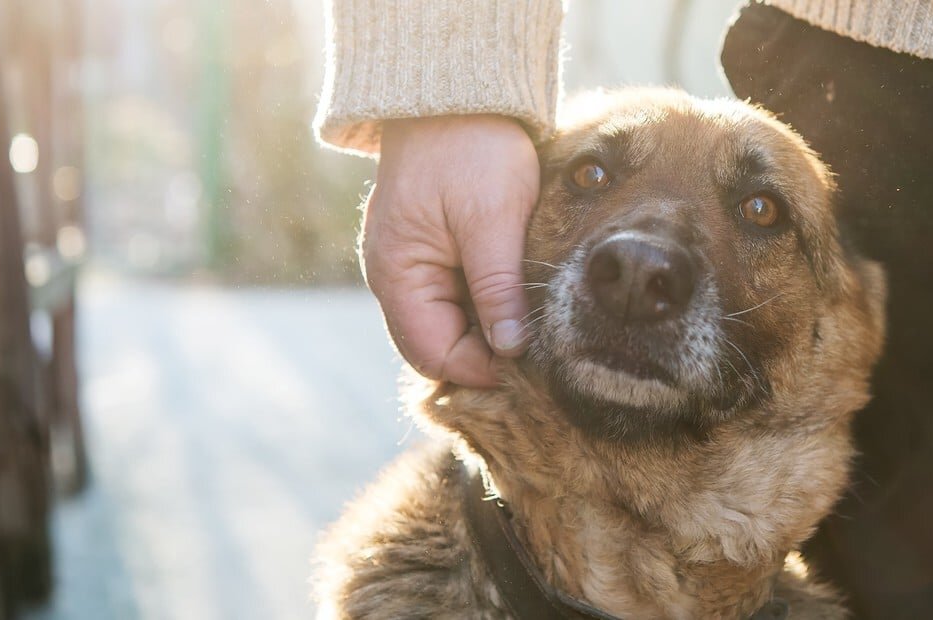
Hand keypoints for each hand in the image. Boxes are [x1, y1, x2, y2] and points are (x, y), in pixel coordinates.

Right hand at [362, 115, 538, 386]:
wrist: (458, 93)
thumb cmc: (471, 149)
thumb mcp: (491, 220)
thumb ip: (497, 287)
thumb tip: (511, 350)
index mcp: (397, 275)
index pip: (434, 354)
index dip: (482, 369)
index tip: (531, 365)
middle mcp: (394, 278)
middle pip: (438, 346)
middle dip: (485, 355)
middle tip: (538, 349)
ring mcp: (410, 265)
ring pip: (449, 325)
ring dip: (487, 330)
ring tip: (532, 323)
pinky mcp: (429, 252)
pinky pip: (454, 298)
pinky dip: (484, 305)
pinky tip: (517, 296)